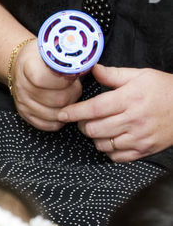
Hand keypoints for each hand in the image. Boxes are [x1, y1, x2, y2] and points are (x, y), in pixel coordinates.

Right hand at [10, 42, 81, 130]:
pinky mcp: (24, 114)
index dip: (64, 80)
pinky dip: (59, 120)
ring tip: (70, 96)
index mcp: (28, 65)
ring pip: (55, 115)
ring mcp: (22, 101)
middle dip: (72, 94)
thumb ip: (68, 54)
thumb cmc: (41, 56)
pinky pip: (47, 125)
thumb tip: (89, 62)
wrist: (22, 64)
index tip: (73, 75)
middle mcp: (22, 85)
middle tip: (75, 86)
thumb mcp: (53, 48)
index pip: (45, 79)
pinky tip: (63, 108)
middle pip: (57, 100)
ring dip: (68, 107)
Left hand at [56, 65, 172, 161]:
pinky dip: (109, 150)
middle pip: (95, 129)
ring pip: (103, 144)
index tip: (62, 114)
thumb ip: (114, 75)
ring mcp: (139, 137)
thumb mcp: (141, 75)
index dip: (74, 112)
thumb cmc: (164, 89)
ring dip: (95, 138)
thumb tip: (92, 69)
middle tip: (84, 119)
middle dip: (83, 125)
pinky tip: (111, 139)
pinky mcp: (144, 150)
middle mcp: (133, 119)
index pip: (94, 108)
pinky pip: (117, 157)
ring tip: (98, 128)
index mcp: (130, 98)